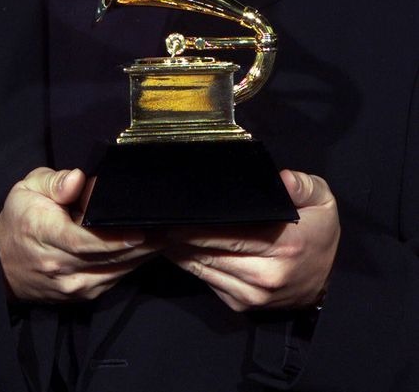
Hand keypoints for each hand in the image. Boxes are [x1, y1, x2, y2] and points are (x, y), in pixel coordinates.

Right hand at [0, 166, 157, 302]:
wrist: (2, 264)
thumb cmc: (20, 219)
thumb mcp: (28, 188)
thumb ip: (55, 182)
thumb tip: (78, 179)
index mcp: (43, 233)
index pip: (83, 240)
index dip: (113, 239)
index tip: (140, 231)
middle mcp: (58, 265)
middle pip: (107, 257)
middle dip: (142, 244)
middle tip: (170, 226)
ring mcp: (71, 285)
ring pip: (115, 271)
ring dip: (143, 256)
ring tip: (168, 235)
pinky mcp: (81, 295)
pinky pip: (113, 280)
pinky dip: (132, 265)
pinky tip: (147, 249)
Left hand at [163, 170, 339, 311]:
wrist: (327, 281)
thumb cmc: (318, 233)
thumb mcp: (321, 200)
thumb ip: (301, 185)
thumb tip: (282, 178)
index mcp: (283, 246)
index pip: (229, 234)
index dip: (197, 224)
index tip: (174, 211)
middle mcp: (265, 275)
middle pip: (208, 251)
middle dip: (180, 233)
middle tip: (157, 215)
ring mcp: (251, 294)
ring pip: (202, 267)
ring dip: (178, 249)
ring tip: (158, 228)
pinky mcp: (240, 305)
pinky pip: (206, 280)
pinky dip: (189, 263)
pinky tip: (176, 245)